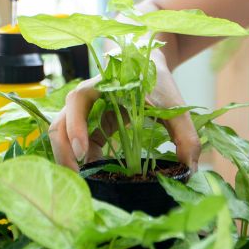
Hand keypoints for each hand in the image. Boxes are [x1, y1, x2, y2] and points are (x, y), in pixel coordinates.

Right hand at [48, 56, 200, 171]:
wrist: (150, 66)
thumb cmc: (159, 83)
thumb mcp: (175, 107)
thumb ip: (186, 136)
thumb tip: (189, 169)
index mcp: (103, 85)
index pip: (77, 101)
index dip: (76, 126)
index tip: (85, 153)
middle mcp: (87, 99)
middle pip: (60, 123)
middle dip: (64, 153)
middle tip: (78, 180)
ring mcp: (85, 113)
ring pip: (63, 135)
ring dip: (67, 159)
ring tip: (83, 183)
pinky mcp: (89, 124)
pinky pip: (77, 143)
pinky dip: (81, 160)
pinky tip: (95, 175)